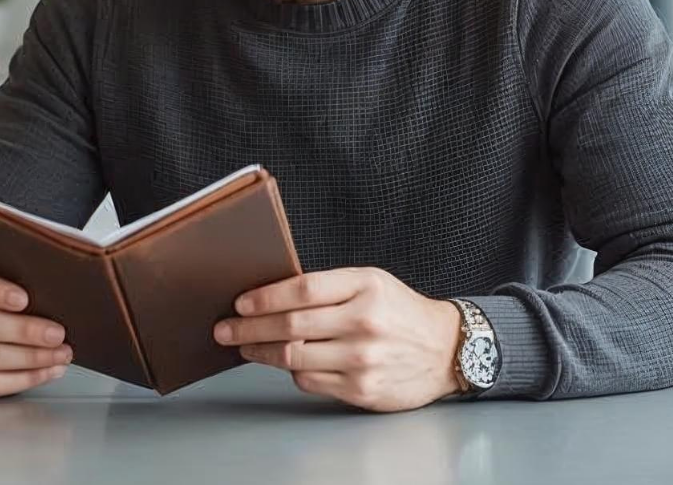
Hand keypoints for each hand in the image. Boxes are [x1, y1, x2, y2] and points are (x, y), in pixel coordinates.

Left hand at [213, 267, 463, 411]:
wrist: (448, 349)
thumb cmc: (400, 312)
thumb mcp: (370, 283)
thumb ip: (327, 286)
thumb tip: (269, 294)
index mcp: (365, 287)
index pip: (301, 289)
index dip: (263, 297)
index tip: (240, 303)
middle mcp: (365, 323)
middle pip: (290, 326)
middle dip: (248, 328)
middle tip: (224, 330)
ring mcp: (363, 359)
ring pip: (293, 357)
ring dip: (260, 352)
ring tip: (244, 347)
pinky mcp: (363, 389)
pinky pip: (309, 381)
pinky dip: (291, 372)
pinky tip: (285, 363)